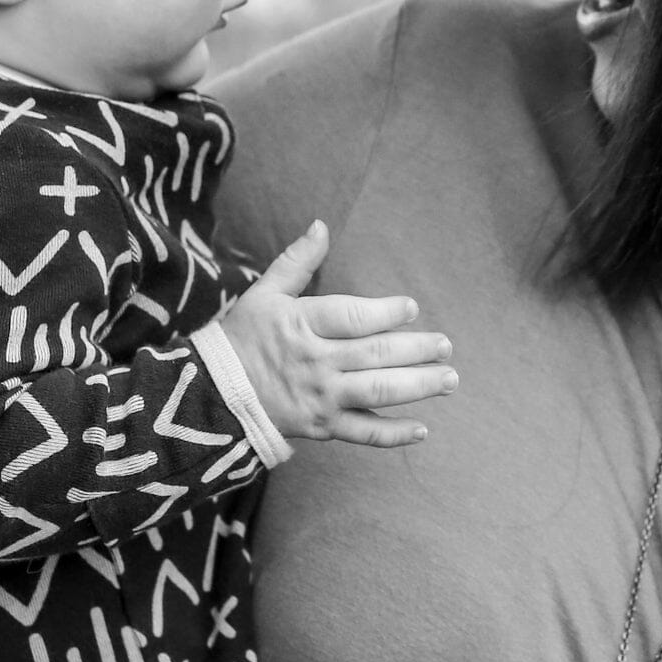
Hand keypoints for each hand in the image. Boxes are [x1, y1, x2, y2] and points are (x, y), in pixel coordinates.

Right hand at [217, 219, 458, 446]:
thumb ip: (298, 262)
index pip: (351, 316)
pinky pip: (362, 433)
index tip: (412, 308)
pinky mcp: (322, 427)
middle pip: (375, 353)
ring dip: (418, 386)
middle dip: (416, 350)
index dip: (385, 312)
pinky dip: (393, 434)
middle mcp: (315, 361)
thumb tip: (322, 226)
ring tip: (449, 379)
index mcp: (301, 323)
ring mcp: (320, 396)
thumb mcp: (264, 293)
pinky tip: (422, 429)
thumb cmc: (242, 338)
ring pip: (377, 391)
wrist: (213, 395)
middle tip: (446, 345)